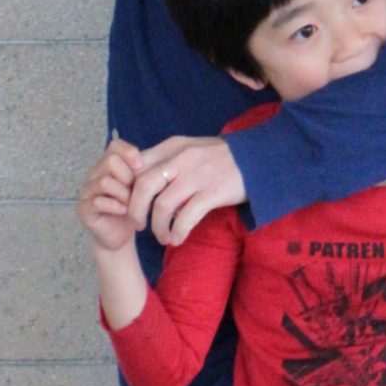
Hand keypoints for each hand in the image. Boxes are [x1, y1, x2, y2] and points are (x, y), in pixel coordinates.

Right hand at [76, 137, 143, 251]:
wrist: (120, 235)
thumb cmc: (131, 208)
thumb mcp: (139, 186)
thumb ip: (140, 170)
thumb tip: (149, 159)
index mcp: (107, 165)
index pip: (115, 145)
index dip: (129, 152)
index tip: (141, 166)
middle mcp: (93, 175)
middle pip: (110, 161)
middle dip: (127, 176)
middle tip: (135, 191)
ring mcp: (86, 192)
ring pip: (104, 181)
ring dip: (123, 194)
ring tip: (131, 204)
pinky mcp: (83, 209)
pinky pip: (98, 202)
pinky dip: (116, 207)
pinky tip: (124, 212)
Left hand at [129, 136, 245, 244]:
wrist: (257, 159)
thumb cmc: (220, 157)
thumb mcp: (190, 149)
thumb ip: (167, 161)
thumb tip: (141, 183)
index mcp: (172, 147)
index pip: (137, 166)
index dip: (128, 189)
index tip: (129, 205)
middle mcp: (181, 158)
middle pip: (143, 186)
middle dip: (135, 211)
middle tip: (138, 225)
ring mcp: (197, 175)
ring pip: (162, 205)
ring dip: (157, 227)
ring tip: (162, 236)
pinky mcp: (212, 192)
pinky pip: (186, 217)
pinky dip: (177, 232)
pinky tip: (177, 238)